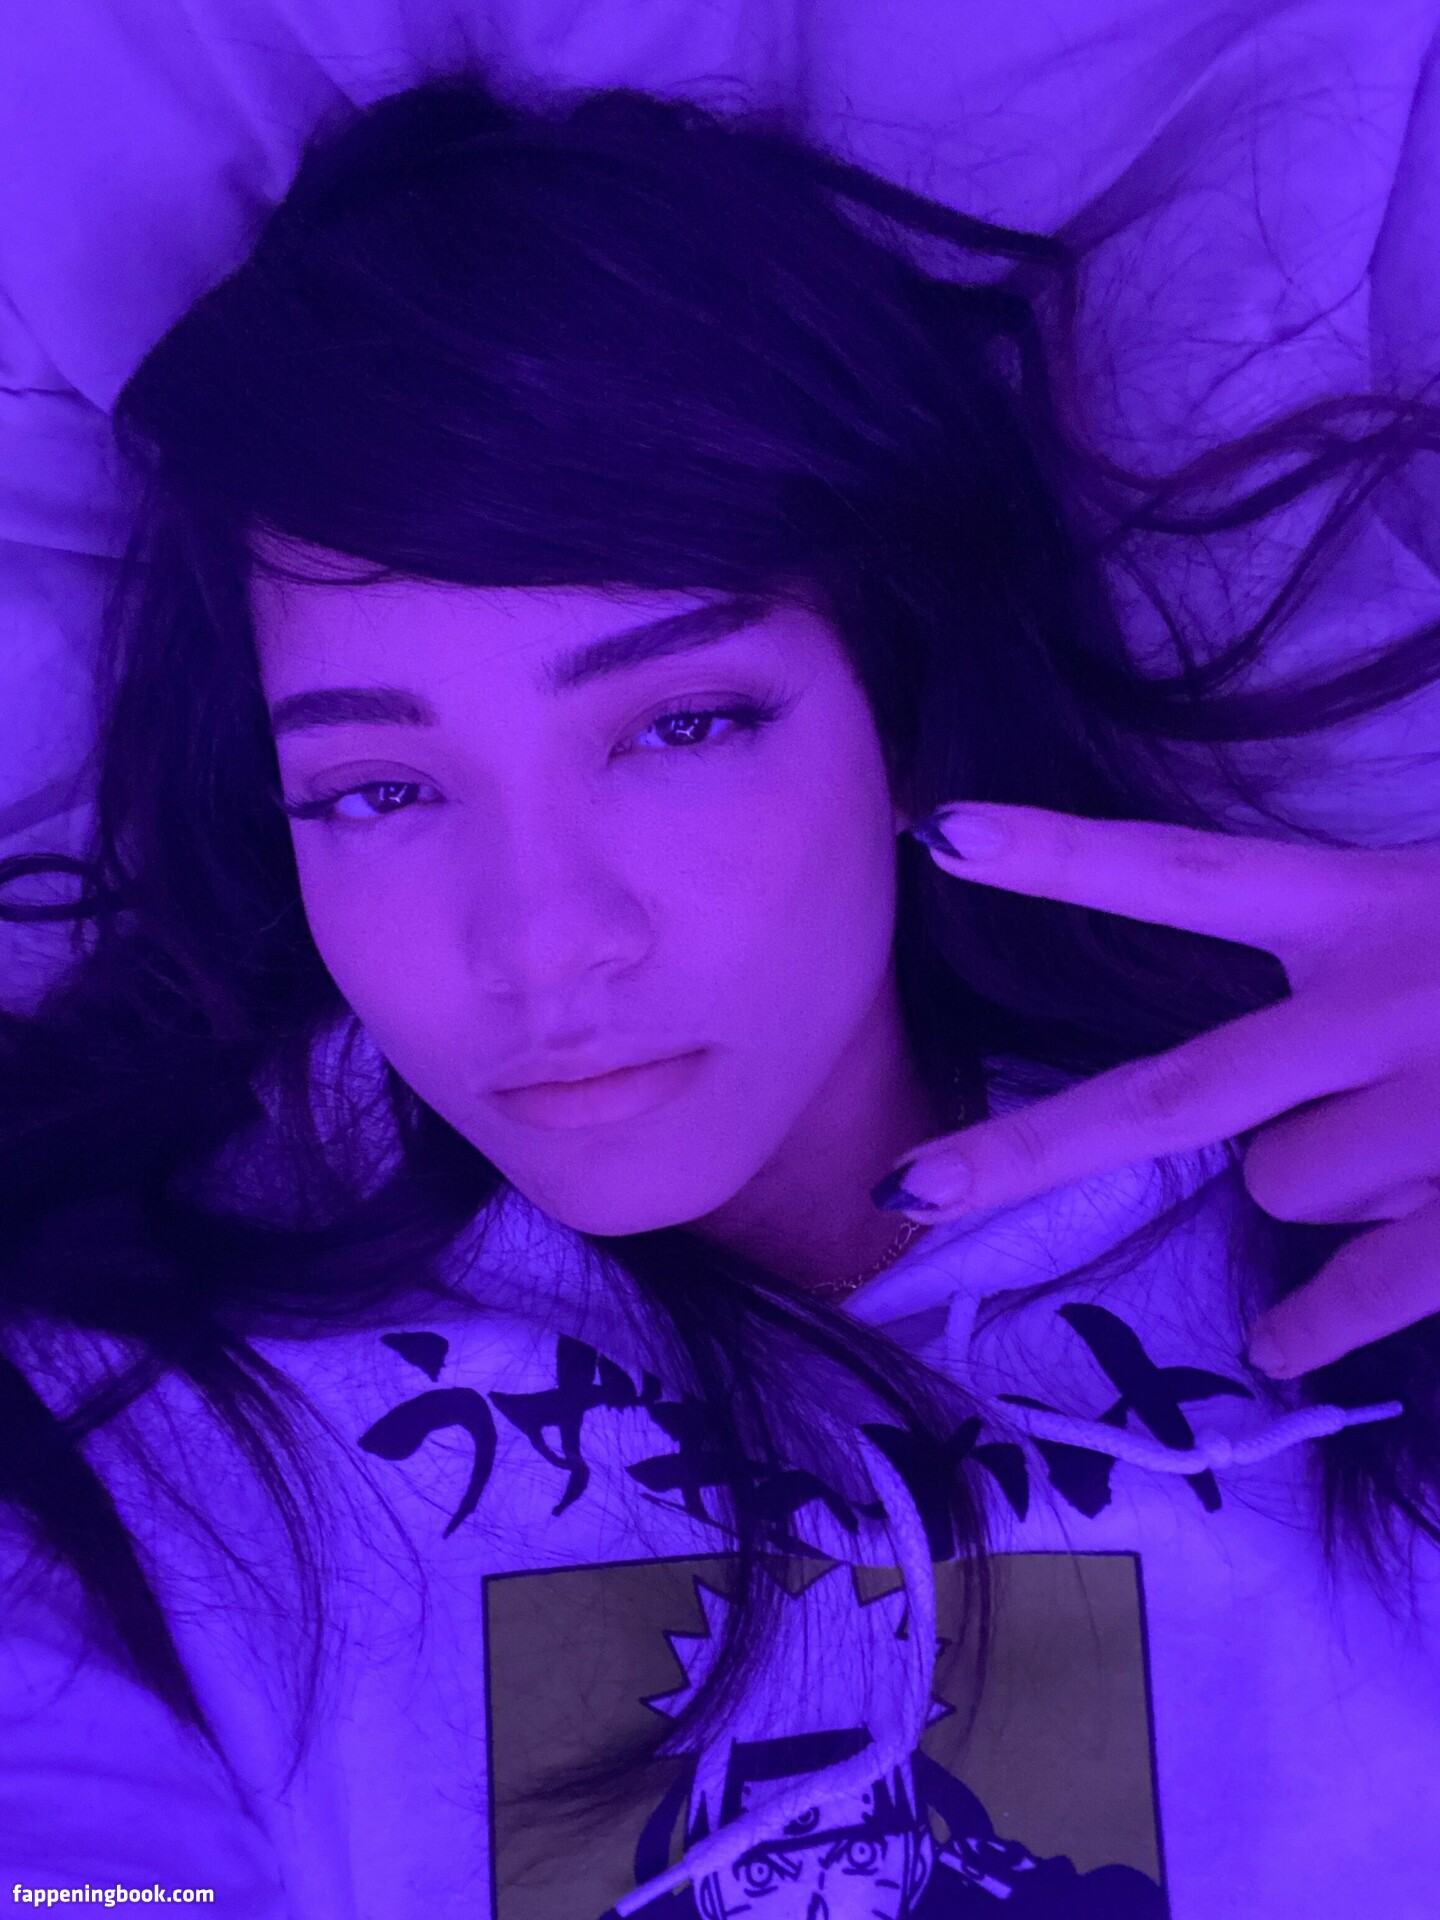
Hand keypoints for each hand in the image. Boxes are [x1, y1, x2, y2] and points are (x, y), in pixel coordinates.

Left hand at [876, 802, 1439, 1377]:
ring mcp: (1435, 1112)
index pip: (1187, 876)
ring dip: (1317, 1182)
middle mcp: (1382, 1005)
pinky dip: (1314, 1323)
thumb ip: (1359, 926)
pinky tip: (1279, 1340)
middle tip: (910, 1187)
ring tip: (1423, 1135)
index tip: (938, 833)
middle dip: (1029, 1151)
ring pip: (1281, 1186)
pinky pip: (1359, 1290)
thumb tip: (1265, 1050)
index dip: (1061, 857)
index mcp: (1370, 905)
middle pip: (1168, 1099)